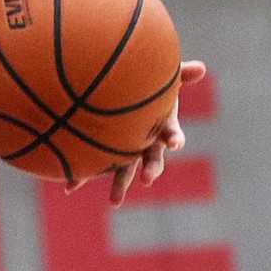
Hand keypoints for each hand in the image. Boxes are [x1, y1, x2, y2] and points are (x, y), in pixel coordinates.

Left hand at [73, 60, 207, 206]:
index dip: (173, 137)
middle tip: (147, 179)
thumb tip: (202, 67)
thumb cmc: (144, 85)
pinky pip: (93, 165)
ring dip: (119, 185)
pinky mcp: (104, 153)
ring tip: (115, 202)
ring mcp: (124, 149)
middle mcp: (144, 142)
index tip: (173, 142)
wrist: (116, 93)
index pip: (170, 133)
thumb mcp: (160, 78)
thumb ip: (178, 74)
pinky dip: (80, 175)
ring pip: (123, 170)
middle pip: (150, 159)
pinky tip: (68, 186)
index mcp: (158, 126)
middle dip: (150, 169)